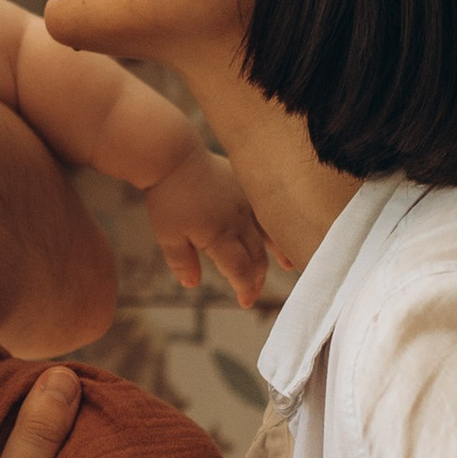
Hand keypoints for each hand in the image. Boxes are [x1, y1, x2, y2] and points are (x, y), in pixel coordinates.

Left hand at [143, 149, 269, 305]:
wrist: (173, 155)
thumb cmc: (166, 196)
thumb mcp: (167, 235)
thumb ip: (182, 262)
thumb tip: (193, 284)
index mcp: (219, 236)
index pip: (240, 269)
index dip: (245, 288)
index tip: (245, 302)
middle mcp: (238, 220)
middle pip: (256, 256)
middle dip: (257, 278)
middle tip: (253, 291)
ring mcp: (245, 201)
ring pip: (268, 233)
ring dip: (278, 252)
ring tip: (289, 265)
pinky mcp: (245, 185)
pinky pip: (265, 210)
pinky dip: (274, 225)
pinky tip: (281, 229)